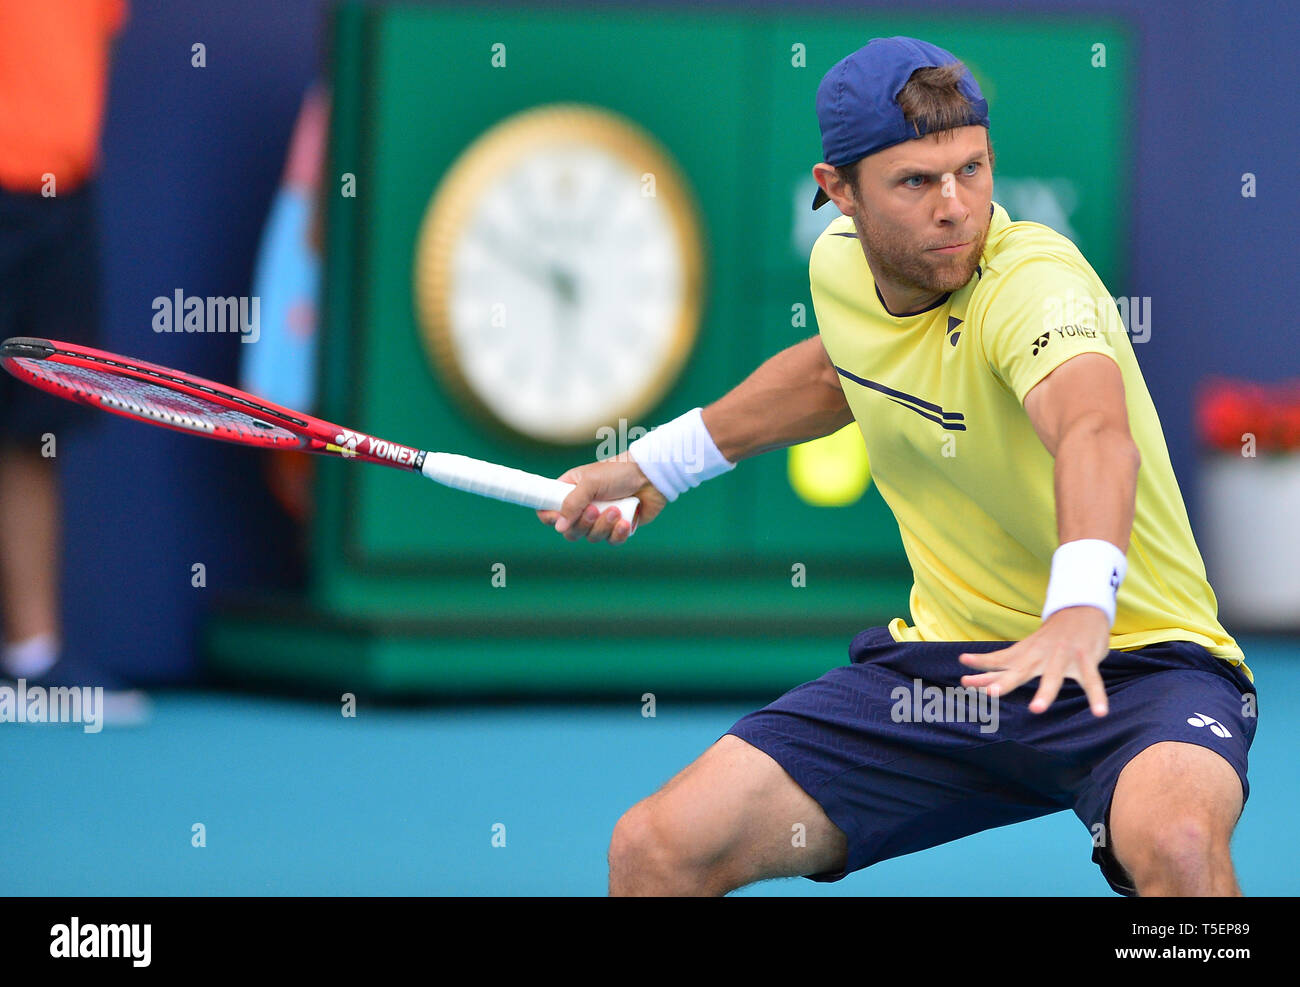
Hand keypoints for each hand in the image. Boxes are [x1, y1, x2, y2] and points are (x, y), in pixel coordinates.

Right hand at [537, 455, 667, 544]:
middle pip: (570, 530)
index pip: (549, 510)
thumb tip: (559, 527)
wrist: (651, 476)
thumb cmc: (619, 472)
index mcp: (570, 491)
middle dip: (583, 524)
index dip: (551, 518)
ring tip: (616, 510)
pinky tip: (625, 521)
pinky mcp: (617, 527)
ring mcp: (601, 518)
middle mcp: (583, 506)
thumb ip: (572, 503)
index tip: (558, 518)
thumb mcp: (590, 482)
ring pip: (591, 537)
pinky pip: (611, 540)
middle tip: (595, 510)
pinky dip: (618, 533)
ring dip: (603, 526)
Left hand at [957, 607, 1112, 716]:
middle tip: (990, 693)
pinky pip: (1092, 681)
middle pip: (1020, 671)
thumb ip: (1006, 668)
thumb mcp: (1026, 650)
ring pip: (1053, 676)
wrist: (1080, 610)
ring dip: (1045, 692)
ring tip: (1036, 709)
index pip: (1000, 662)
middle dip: (1005, 683)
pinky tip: (1099, 712)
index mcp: (1024, 654)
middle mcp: (1040, 655)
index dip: (982, 669)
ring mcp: (1063, 656)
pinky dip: (1097, 697)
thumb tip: (981, 684)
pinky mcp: (1085, 658)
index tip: (964, 676)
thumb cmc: (1048, 638)